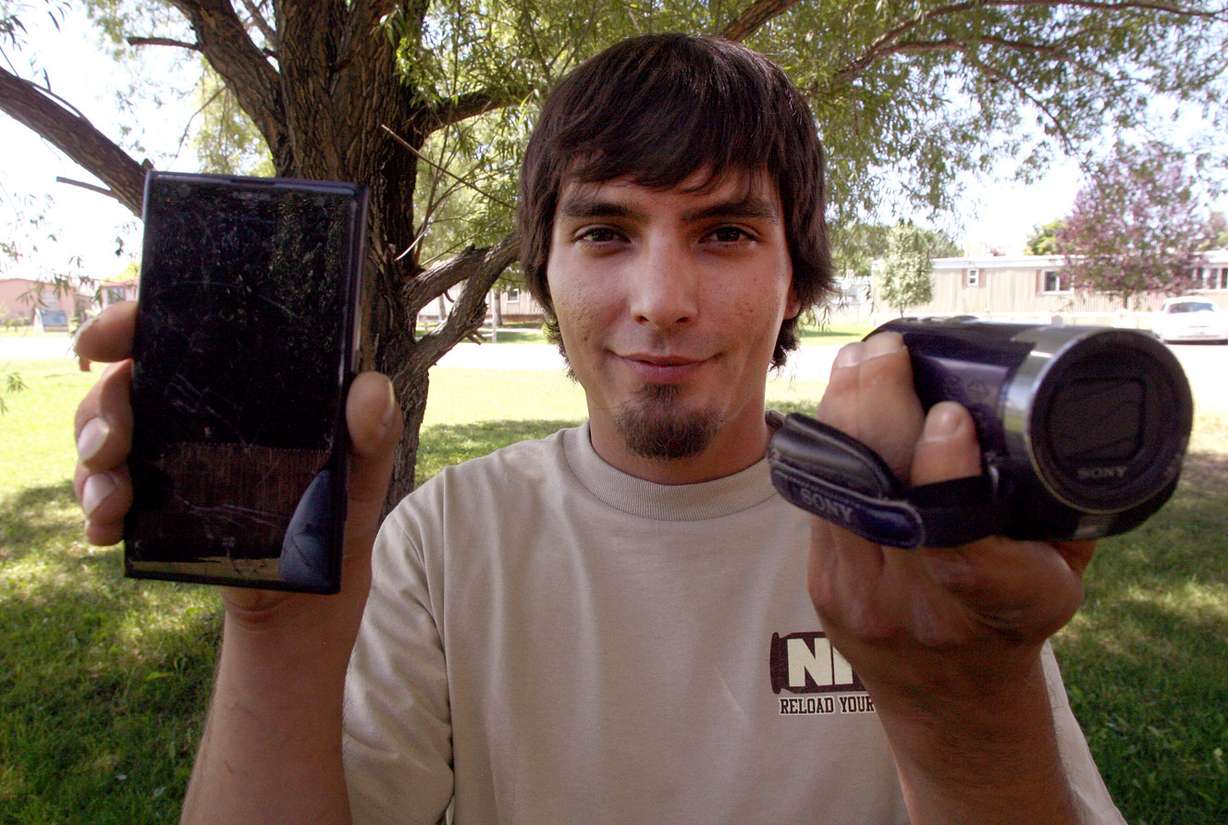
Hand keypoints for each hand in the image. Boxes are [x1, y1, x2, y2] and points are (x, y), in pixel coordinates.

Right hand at [72, 301, 402, 633]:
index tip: (102, 339)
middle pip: (122, 385)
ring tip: (112, 501)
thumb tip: (370, 392)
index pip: (173, 333)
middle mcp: (193, 409)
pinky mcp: (153, 503)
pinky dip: (95, 511)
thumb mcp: (364, 465)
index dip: (128, 324)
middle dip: (100, 409)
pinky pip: (103, 495)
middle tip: (109, 445)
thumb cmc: (341, 505)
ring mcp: (165, 455)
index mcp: (238, 379)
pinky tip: (104, 531)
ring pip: (100, 438)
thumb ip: (374, 428)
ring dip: (91, 466)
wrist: (316, 585)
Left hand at [807, 331, 1091, 820]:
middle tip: (886, 350)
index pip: (957, 541)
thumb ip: (1050, 508)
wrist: (950, 695)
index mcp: (996, 604)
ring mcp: (862, 598)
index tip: (949, 415)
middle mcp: (919, 606)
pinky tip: (842, 401)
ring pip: (840, 492)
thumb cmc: (1013, 619)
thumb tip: (1031, 412)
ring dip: (843, 416)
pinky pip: (821, 502)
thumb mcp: (1058, 574)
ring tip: (860, 360)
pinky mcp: (824, 584)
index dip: (946, 474)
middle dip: (876, 411)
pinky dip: (830, 446)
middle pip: (881, 498)